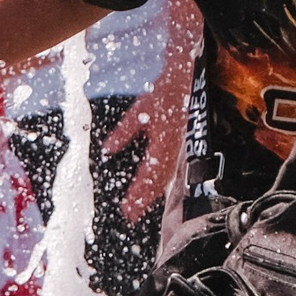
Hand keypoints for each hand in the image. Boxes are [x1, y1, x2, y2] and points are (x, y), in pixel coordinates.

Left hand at [102, 86, 182, 225]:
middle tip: (130, 214)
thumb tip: (108, 149)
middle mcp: (172, 150)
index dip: (137, 193)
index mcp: (162, 143)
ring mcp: (178, 150)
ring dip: (151, 195)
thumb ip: (124, 133)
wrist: (186, 81)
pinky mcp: (180, 147)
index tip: (126, 207)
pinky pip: (171, 171)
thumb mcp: (138, 112)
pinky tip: (152, 191)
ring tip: (137, 208)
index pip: (148, 175)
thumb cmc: (163, 93)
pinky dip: (160, 184)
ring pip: (165, 179)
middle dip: (143, 200)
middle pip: (157, 183)